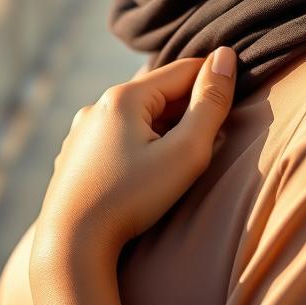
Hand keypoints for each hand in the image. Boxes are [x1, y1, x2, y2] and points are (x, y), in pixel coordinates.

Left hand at [33, 47, 237, 261]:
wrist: (69, 247)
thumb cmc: (133, 199)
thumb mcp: (185, 152)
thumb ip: (210, 104)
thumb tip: (225, 57)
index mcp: (124, 96)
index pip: (183, 71)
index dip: (213, 80)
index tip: (236, 96)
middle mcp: (97, 106)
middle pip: (157, 93)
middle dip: (187, 107)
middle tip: (214, 131)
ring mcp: (80, 132)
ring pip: (134, 116)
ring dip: (161, 126)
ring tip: (182, 151)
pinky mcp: (72, 158)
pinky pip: (114, 138)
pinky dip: (137, 143)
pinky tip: (144, 169)